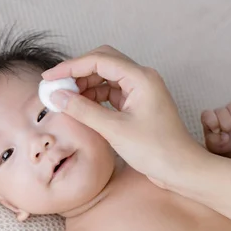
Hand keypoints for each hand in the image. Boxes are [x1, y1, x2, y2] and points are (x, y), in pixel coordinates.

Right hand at [42, 45, 208, 188]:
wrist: (181, 169)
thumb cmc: (156, 150)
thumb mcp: (114, 130)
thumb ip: (83, 110)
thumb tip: (57, 97)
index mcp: (140, 78)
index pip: (99, 60)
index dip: (70, 67)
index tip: (49, 78)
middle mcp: (141, 79)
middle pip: (102, 63)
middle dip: (77, 73)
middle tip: (55, 87)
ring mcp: (140, 91)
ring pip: (105, 78)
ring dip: (84, 86)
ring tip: (64, 100)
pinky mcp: (137, 105)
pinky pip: (111, 94)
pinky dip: (94, 98)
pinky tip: (80, 108)